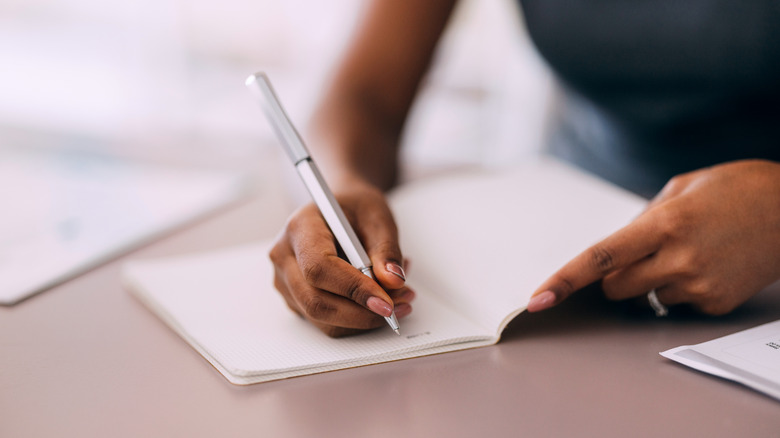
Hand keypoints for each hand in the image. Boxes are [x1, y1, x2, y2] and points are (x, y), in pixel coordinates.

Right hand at [270, 179, 412, 336]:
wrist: (341, 208)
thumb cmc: (355, 208)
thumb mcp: (378, 217)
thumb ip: (386, 249)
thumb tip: (393, 281)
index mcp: (299, 227)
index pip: (318, 268)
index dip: (353, 289)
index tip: (386, 302)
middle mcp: (284, 256)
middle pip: (315, 302)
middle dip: (362, 313)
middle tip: (401, 305)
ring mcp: (286, 280)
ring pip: (322, 318)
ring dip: (363, 318)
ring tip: (398, 298)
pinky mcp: (295, 298)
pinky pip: (326, 321)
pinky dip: (357, 318)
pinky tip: (380, 298)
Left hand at [527, 159, 779, 314]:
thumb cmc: (736, 189)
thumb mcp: (680, 188)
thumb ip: (641, 220)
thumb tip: (612, 251)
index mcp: (664, 224)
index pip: (599, 259)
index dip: (564, 281)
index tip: (537, 299)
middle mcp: (678, 258)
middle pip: (614, 287)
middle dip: (614, 275)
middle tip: (642, 252)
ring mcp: (699, 285)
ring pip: (645, 296)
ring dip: (652, 279)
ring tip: (691, 251)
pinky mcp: (716, 303)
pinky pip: (676, 303)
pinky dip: (682, 287)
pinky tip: (710, 264)